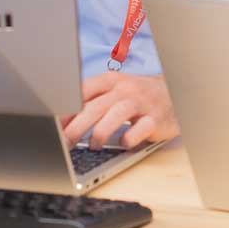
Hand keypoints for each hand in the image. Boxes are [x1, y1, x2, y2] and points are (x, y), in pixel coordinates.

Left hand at [61, 72, 177, 150]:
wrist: (176, 92)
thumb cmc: (138, 96)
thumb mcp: (115, 92)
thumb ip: (92, 102)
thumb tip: (62, 123)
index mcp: (111, 81)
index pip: (82, 92)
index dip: (66, 110)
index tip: (52, 126)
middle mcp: (125, 89)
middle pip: (95, 107)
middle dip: (76, 127)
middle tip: (64, 144)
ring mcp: (142, 103)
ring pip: (116, 115)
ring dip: (100, 133)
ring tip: (93, 146)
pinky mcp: (156, 118)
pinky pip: (140, 129)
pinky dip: (129, 138)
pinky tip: (123, 144)